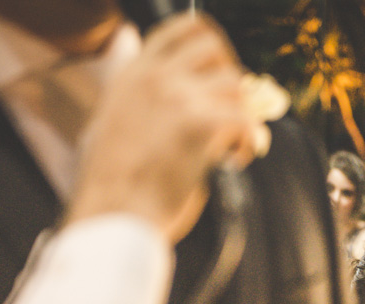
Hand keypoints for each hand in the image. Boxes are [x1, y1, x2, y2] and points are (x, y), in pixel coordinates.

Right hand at [66, 14, 252, 242]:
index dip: (213, 44)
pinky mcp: (199, 126)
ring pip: (235, 84)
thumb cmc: (116, 185)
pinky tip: (238, 158)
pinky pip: (245, 119)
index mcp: (133, 74)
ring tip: (232, 143)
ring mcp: (176, 98)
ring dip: (241, 113)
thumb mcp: (115, 122)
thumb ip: (144, 99)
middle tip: (230, 108)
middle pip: (215, 46)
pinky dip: (250, 140)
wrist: (113, 215)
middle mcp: (154, 77)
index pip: (184, 28)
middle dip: (231, 74)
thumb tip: (183, 95)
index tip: (221, 69)